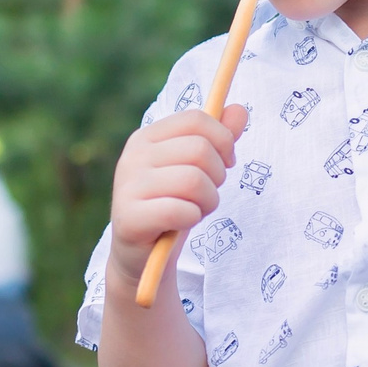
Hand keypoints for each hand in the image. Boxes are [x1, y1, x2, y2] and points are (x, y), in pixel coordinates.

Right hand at [105, 106, 245, 294]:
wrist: (142, 256)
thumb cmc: (172, 206)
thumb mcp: (197, 170)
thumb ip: (218, 139)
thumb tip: (240, 110)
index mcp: (147, 137)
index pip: (196, 119)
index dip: (223, 140)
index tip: (227, 162)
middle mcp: (133, 156)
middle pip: (200, 149)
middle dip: (218, 176)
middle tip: (208, 194)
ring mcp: (127, 186)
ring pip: (193, 180)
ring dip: (208, 201)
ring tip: (196, 210)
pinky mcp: (128, 217)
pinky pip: (180, 210)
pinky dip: (192, 218)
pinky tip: (182, 223)